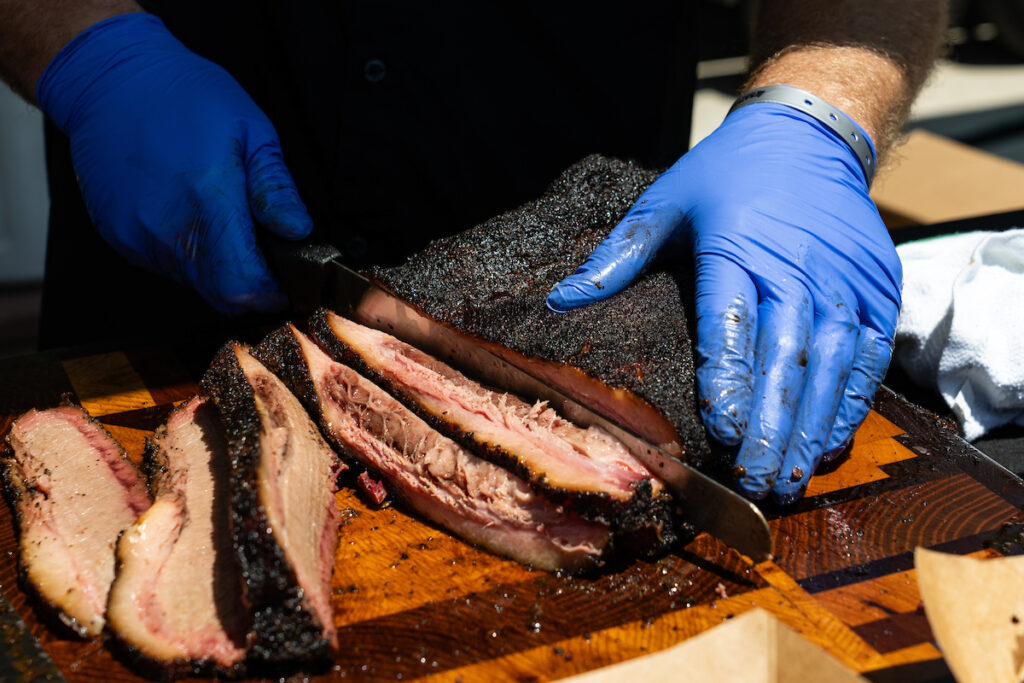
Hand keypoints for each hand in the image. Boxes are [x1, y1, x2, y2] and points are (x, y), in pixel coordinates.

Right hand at [36, 13, 311, 312]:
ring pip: (193, 282)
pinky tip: (187, 213)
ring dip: (217, 267)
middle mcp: (166, 229)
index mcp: (207, 200)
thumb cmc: (185, 95)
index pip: (243, 284)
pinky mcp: (118, 238)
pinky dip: (186, 252)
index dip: (272, 290)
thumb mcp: (250, 129)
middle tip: (262, 252)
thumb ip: (274, 187)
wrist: (110, 79)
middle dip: (250, 283)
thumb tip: (298, 230)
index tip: (287, 277)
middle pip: (220, 294)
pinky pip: (164, 264)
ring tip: (220, 219)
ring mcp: (137, 237)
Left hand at [547, 101, 900, 502]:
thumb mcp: (665, 202)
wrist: (810, 133)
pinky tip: (826, 445)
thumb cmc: (726, 174)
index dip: (729, 381)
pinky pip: (867, 359)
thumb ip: (617, 255)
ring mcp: (843, 284)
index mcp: (737, 248)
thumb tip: (560, 301)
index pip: (732, 324)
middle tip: (753, 483)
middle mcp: (796, 269)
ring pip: (830, 368)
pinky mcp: (877, 292)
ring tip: (787, 481)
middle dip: (770, 428)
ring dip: (809, 430)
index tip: (721, 433)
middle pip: (785, 359)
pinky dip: (849, 405)